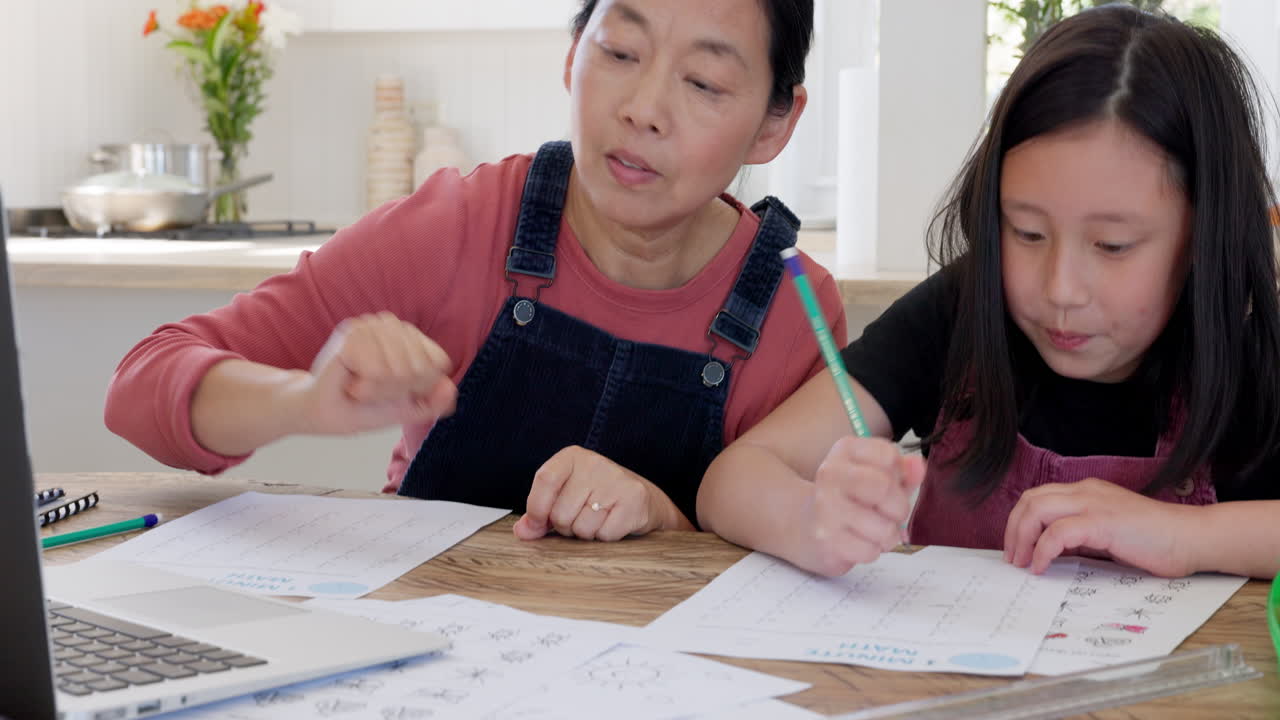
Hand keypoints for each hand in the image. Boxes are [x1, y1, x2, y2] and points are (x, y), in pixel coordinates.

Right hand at [300, 312, 456, 434]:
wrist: (323, 413)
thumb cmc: (363, 407)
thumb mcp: (406, 410)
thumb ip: (433, 404)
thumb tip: (450, 389)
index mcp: (411, 338)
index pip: (439, 362)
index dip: (421, 386)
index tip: (398, 392)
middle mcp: (394, 325)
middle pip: (419, 368)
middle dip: (397, 391)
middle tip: (374, 390)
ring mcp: (372, 325)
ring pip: (398, 370)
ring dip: (379, 390)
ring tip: (362, 387)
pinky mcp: (352, 333)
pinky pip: (377, 371)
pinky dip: (365, 387)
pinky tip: (352, 382)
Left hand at [513, 446, 689, 540]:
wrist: (643, 500)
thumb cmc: (596, 497)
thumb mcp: (565, 496)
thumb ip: (539, 513)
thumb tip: (523, 531)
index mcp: (572, 457)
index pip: (545, 480)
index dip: (537, 509)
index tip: (539, 524)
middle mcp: (594, 463)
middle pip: (561, 513)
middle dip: (566, 527)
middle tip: (580, 517)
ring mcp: (616, 480)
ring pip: (582, 528)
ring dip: (586, 534)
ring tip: (598, 520)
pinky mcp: (634, 499)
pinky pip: (604, 534)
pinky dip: (606, 537)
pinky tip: (613, 523)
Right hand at [803, 436, 924, 576]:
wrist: (803, 525)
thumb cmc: (848, 498)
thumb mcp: (875, 475)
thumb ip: (901, 471)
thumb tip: (918, 467)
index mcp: (845, 450)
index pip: (888, 455)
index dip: (898, 475)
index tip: (888, 483)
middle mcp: (830, 474)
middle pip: (885, 487)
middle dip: (899, 508)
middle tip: (889, 513)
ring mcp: (826, 507)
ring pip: (884, 527)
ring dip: (887, 535)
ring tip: (873, 531)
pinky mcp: (826, 539)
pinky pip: (870, 551)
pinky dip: (872, 551)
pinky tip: (859, 542)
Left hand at [1003, 477, 1196, 576]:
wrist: (1191, 538)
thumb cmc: (1155, 541)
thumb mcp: (1107, 535)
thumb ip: (1080, 537)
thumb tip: (1049, 553)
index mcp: (1086, 492)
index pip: (1038, 497)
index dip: (1020, 522)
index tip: (1016, 548)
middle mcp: (1086, 491)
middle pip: (1031, 500)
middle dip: (1014, 529)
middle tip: (1013, 559)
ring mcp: (1094, 504)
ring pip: (1038, 510)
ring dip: (1022, 538)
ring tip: (1022, 564)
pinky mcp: (1102, 522)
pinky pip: (1057, 532)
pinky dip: (1042, 550)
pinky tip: (1041, 566)